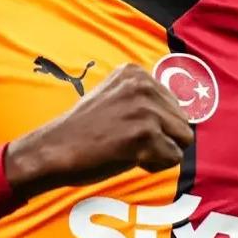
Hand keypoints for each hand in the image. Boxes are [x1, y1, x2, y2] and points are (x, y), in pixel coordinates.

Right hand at [4, 63, 193, 197]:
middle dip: (162, 138)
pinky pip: (173, 158)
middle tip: (129, 143)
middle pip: (182, 121)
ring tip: (131, 150)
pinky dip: (155, 165)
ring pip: (182, 139)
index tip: (127, 128)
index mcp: (135, 72)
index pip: (173, 103)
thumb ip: (142, 98)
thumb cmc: (83, 130)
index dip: (155, 124)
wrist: (55, 149)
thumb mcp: (113, 97)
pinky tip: (129, 159)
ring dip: (161, 152)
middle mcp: (143, 85)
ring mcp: (145, 109)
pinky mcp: (145, 134)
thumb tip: (178, 113)